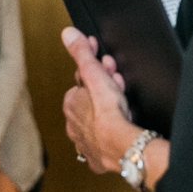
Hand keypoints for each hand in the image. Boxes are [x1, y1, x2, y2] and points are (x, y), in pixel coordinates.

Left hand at [61, 27, 136, 173]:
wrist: (122, 148)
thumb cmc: (108, 114)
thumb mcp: (94, 74)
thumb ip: (81, 54)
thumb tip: (68, 34)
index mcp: (71, 104)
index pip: (83, 82)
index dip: (98, 71)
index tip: (108, 66)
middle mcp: (73, 124)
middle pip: (92, 100)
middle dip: (106, 89)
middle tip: (118, 82)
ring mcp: (85, 142)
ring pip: (99, 120)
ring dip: (111, 110)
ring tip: (124, 104)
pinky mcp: (98, 157)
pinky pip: (104, 142)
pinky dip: (113, 134)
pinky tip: (121, 129)